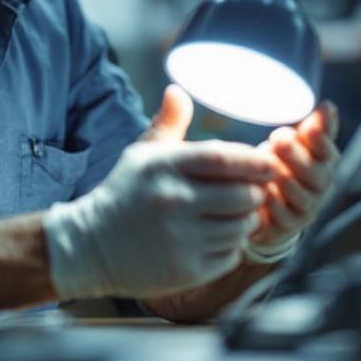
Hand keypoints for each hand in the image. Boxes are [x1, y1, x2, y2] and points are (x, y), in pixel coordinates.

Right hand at [43, 86, 276, 298]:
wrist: (90, 245)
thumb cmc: (124, 193)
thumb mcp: (141, 155)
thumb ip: (168, 124)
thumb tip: (177, 90)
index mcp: (166, 167)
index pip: (226, 158)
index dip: (256, 161)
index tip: (270, 165)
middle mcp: (174, 201)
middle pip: (244, 195)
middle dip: (254, 193)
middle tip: (249, 193)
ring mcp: (181, 238)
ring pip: (242, 227)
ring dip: (245, 221)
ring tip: (231, 216)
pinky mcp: (186, 270)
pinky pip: (231, 255)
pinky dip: (231, 247)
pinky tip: (215, 239)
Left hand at [243, 101, 339, 262]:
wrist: (269, 207)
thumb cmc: (284, 165)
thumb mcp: (296, 144)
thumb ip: (313, 128)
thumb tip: (327, 106)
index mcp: (325, 162)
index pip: (328, 151)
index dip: (321, 140)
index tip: (308, 126)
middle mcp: (320, 187)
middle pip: (317, 174)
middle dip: (298, 156)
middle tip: (279, 139)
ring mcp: (306, 209)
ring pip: (301, 196)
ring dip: (285, 179)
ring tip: (271, 167)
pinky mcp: (287, 227)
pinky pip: (283, 216)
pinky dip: (273, 203)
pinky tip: (263, 192)